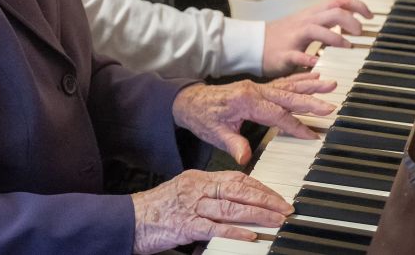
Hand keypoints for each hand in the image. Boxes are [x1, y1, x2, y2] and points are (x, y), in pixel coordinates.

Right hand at [130, 170, 291, 253]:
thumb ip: (208, 193)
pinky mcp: (185, 226)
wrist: (129, 218)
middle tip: (285, 207)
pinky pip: (214, 228)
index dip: (260, 187)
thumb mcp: (184, 192)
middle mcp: (197, 188)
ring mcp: (191, 207)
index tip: (277, 196)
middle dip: (265, 199)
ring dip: (257, 214)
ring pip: (230, 207)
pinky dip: (234, 231)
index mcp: (198, 178)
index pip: (236, 178)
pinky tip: (250, 235)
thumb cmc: (156, 209)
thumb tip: (235, 200)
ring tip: (276, 220)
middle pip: (238, 190)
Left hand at [172, 73, 336, 165]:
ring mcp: (257, 87)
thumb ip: (232, 144)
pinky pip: (282, 82)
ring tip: (330, 82)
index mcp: (245, 100)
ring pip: (288, 86)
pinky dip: (299, 79)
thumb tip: (243, 158)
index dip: (295, 126)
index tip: (312, 135)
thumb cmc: (202, 116)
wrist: (190, 100)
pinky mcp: (258, 87)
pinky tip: (314, 75)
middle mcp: (254, 90)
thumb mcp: (214, 133)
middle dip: (310, 101)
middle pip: (287, 96)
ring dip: (310, 84)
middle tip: (331, 105)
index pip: (276, 114)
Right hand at [263, 0, 371, 76]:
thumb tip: (351, 21)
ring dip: (335, 37)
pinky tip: (318, 62)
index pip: (339, 1)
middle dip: (351, 20)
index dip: (358, 6)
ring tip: (347, 46)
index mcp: (312, 14)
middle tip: (361, 33)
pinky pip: (298, 55)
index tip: (370, 16)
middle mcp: (305, 22)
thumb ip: (326, 20)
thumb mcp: (306, 22)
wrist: (254, 44)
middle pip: (332, 12)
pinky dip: (309, 58)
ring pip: (317, 30)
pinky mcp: (285, 54)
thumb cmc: (283, 36)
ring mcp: (294, 37)